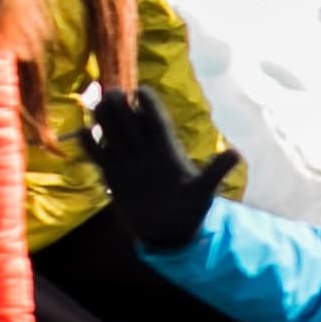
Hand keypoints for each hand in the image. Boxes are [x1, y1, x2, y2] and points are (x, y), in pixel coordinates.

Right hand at [87, 87, 239, 251]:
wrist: (170, 230)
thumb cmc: (190, 208)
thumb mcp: (204, 191)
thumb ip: (216, 172)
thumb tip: (237, 154)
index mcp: (167, 148)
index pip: (157, 119)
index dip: (149, 104)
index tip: (140, 91)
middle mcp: (146, 149)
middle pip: (131, 120)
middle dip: (122, 105)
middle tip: (111, 93)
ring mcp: (128, 160)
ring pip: (113, 132)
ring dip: (105, 118)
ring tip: (96, 107)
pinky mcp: (114, 174)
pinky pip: (99, 154)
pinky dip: (91, 145)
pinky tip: (83, 134)